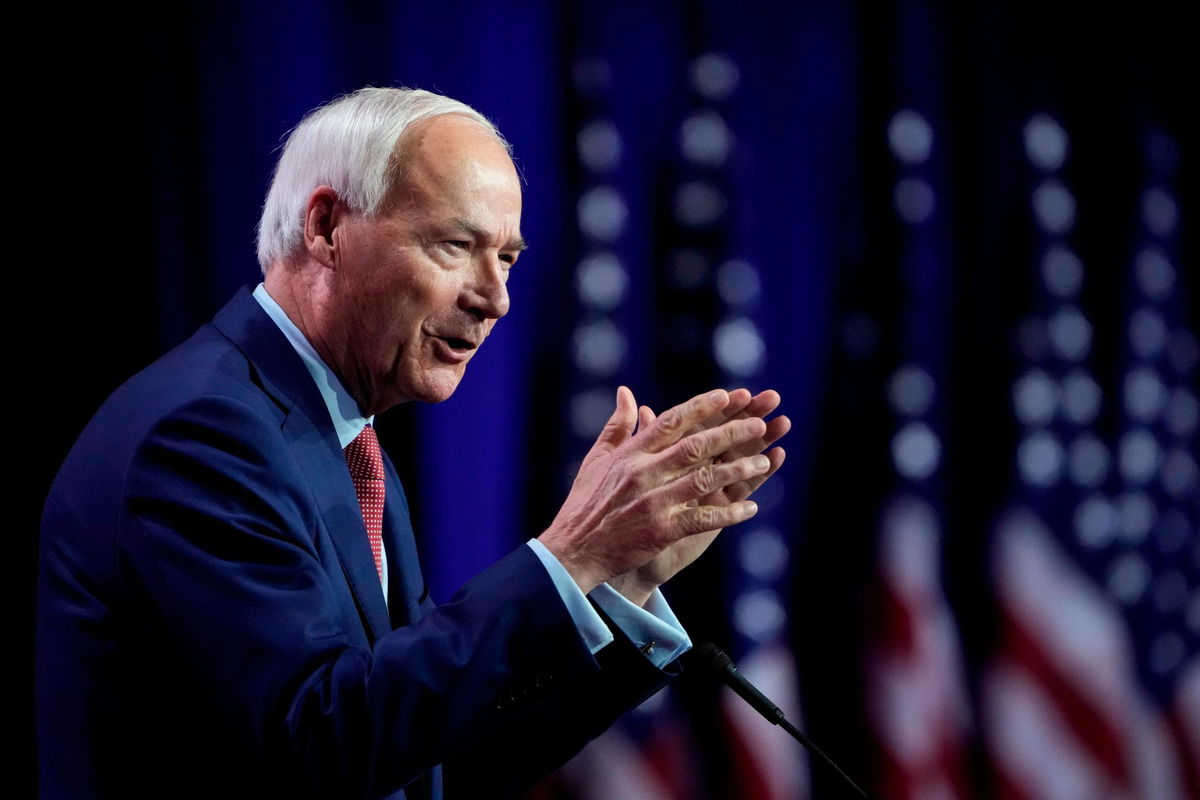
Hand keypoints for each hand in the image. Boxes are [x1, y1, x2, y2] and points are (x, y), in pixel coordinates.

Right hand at [538, 387, 772, 595]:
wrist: (573, 550)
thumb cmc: (585, 503)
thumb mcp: (597, 459)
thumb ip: (617, 425)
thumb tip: (627, 392)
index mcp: (630, 454)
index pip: (671, 422)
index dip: (701, 407)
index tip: (728, 395)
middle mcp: (643, 473)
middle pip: (695, 446)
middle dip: (730, 433)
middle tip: (759, 423)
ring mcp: (653, 502)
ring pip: (704, 480)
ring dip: (737, 470)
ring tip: (763, 462)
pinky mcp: (661, 530)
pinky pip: (702, 518)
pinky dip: (728, 514)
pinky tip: (750, 508)